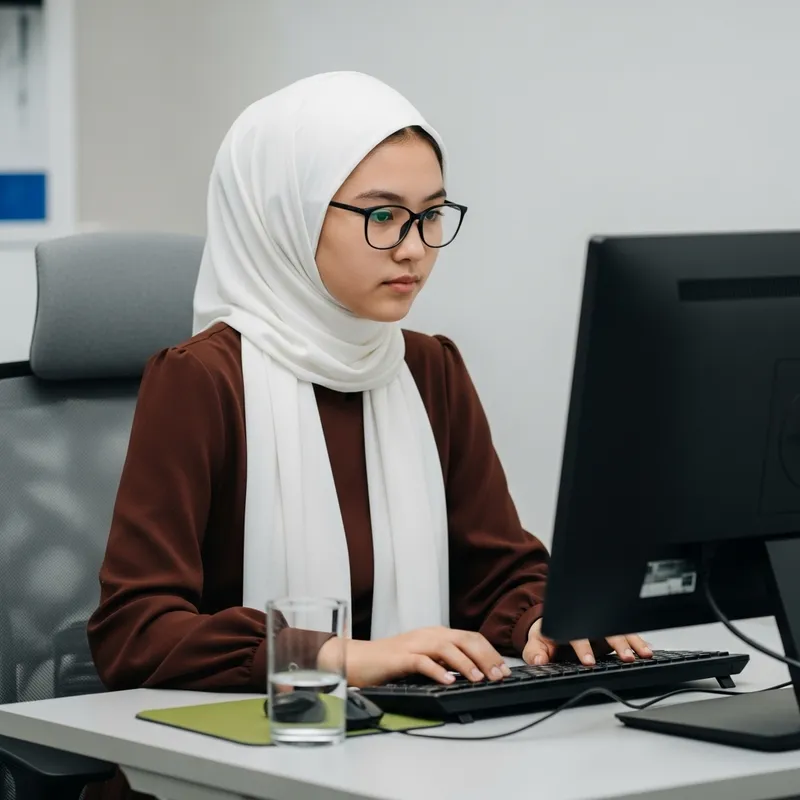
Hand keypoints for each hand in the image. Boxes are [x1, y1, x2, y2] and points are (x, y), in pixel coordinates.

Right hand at [318, 626, 511, 687]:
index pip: (471, 638)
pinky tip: (449, 681)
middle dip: (486, 657)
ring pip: (447, 648)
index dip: (490, 652)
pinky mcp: (400, 657)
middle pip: (464, 639)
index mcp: (436, 634)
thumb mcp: (424, 658)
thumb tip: (473, 672)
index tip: (504, 669)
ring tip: (480, 679)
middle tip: (499, 675)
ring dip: (466, 663)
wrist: (359, 659)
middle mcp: (428, 635)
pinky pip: (422, 661)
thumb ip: (445, 661)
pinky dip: (438, 671)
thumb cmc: (391, 662)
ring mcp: (414, 644)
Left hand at [523, 618, 651, 665]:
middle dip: (617, 643)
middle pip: (605, 630)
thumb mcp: (537, 642)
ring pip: (620, 630)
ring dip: (633, 642)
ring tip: (644, 653)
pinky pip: (628, 634)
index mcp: (569, 625)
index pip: (577, 634)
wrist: (556, 623)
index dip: (583, 647)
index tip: (588, 661)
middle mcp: (589, 623)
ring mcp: (602, 627)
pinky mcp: (612, 631)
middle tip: (627, 657)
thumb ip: (535, 651)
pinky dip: (639, 641)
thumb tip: (538, 660)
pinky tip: (649, 650)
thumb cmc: (549, 635)